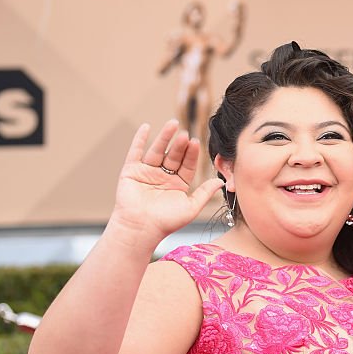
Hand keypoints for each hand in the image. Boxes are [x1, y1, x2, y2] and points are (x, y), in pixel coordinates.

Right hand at [108, 120, 223, 242]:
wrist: (141, 229)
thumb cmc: (166, 222)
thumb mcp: (191, 207)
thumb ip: (205, 193)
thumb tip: (222, 182)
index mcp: (178, 184)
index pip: (187, 165)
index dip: (191, 154)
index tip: (196, 142)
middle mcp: (163, 177)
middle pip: (173, 156)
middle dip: (180, 145)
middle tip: (186, 134)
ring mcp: (147, 172)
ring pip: (157, 151)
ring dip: (165, 138)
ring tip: (173, 124)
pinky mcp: (131, 171)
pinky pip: (135, 152)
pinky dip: (139, 139)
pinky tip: (146, 127)